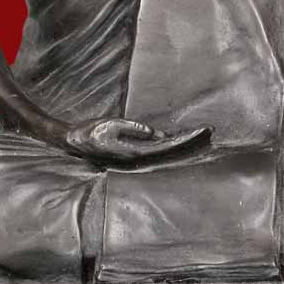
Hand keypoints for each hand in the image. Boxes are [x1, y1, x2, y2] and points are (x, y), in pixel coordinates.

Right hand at [65, 118, 211, 164]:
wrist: (74, 142)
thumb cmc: (90, 131)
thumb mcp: (112, 124)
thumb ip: (135, 129)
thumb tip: (158, 134)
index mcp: (134, 153)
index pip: (167, 146)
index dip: (185, 139)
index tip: (200, 131)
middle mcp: (138, 159)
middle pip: (170, 151)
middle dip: (190, 141)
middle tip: (209, 131)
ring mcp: (135, 159)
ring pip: (165, 152)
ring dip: (182, 143)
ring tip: (200, 134)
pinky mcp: (133, 154)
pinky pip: (156, 150)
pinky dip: (170, 144)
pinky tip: (180, 138)